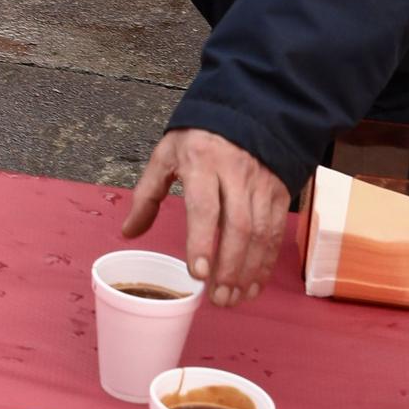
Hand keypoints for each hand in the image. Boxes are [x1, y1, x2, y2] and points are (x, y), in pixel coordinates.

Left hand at [122, 128, 290, 305]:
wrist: (247, 109)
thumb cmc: (199, 136)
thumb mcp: (166, 154)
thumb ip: (147, 194)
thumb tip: (128, 232)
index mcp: (202, 162)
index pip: (205, 207)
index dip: (203, 242)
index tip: (198, 274)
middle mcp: (236, 174)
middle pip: (238, 227)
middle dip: (229, 268)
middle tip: (217, 298)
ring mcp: (261, 184)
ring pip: (260, 234)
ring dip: (248, 271)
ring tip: (233, 299)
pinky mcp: (280, 192)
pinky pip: (275, 233)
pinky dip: (266, 262)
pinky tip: (253, 284)